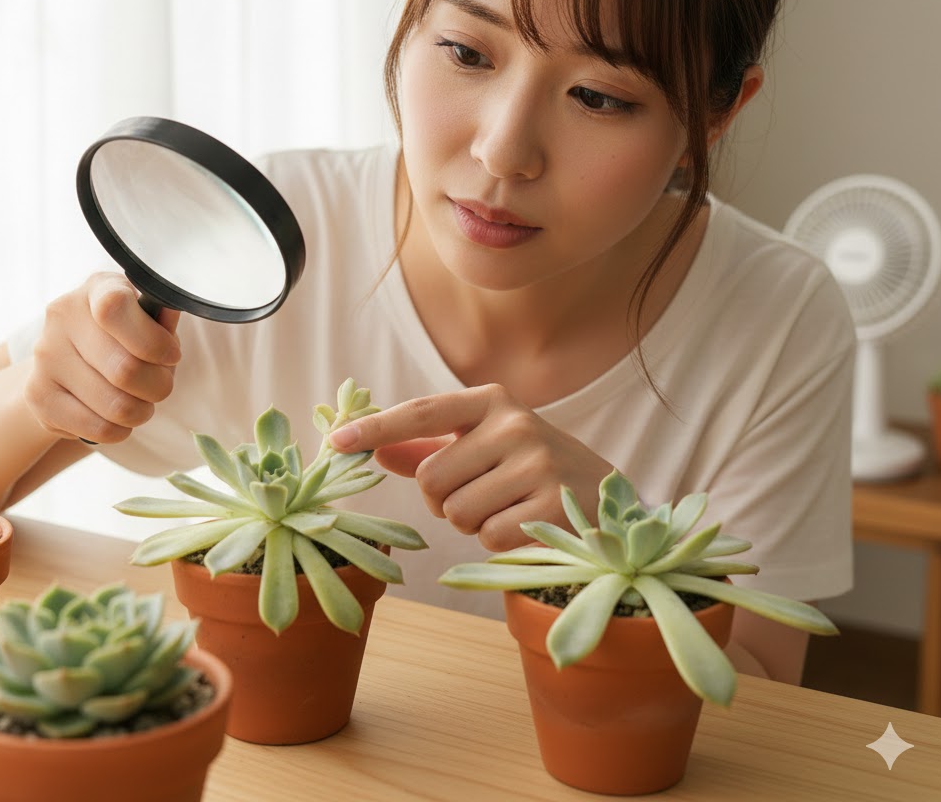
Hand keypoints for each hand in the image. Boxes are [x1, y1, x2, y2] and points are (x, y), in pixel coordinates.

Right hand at [24, 273, 181, 443]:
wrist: (72, 358)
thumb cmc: (127, 336)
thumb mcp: (148, 319)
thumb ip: (162, 319)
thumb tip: (168, 311)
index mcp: (98, 289)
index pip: (115, 308)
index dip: (152, 340)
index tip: (171, 355)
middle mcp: (62, 317)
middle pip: (124, 369)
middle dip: (159, 386)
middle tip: (160, 386)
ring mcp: (45, 356)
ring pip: (115, 405)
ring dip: (141, 412)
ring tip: (141, 402)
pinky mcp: (37, 395)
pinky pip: (97, 429)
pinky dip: (120, 430)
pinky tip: (117, 417)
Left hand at [327, 384, 610, 550]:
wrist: (605, 493)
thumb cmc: (527, 466)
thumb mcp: (482, 444)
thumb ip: (426, 446)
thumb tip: (371, 449)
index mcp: (492, 401)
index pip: (421, 411)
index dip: (375, 428)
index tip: (335, 440)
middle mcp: (515, 424)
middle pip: (432, 478)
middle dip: (442, 499)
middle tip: (477, 493)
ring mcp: (537, 463)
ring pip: (456, 512)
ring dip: (470, 521)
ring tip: (505, 506)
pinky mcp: (552, 505)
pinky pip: (487, 537)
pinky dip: (496, 539)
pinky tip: (524, 522)